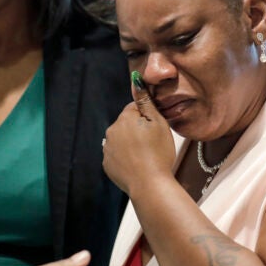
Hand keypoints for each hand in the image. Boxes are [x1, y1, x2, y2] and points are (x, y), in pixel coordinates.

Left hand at [102, 71, 176, 195]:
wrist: (150, 185)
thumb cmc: (159, 153)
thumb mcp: (158, 123)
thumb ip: (145, 101)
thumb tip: (136, 81)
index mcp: (124, 118)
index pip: (135, 109)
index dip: (147, 118)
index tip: (155, 130)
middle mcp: (111, 131)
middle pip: (126, 124)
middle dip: (137, 130)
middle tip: (153, 144)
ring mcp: (107, 149)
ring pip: (121, 139)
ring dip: (131, 144)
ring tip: (146, 156)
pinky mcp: (107, 164)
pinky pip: (117, 155)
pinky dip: (126, 158)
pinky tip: (138, 165)